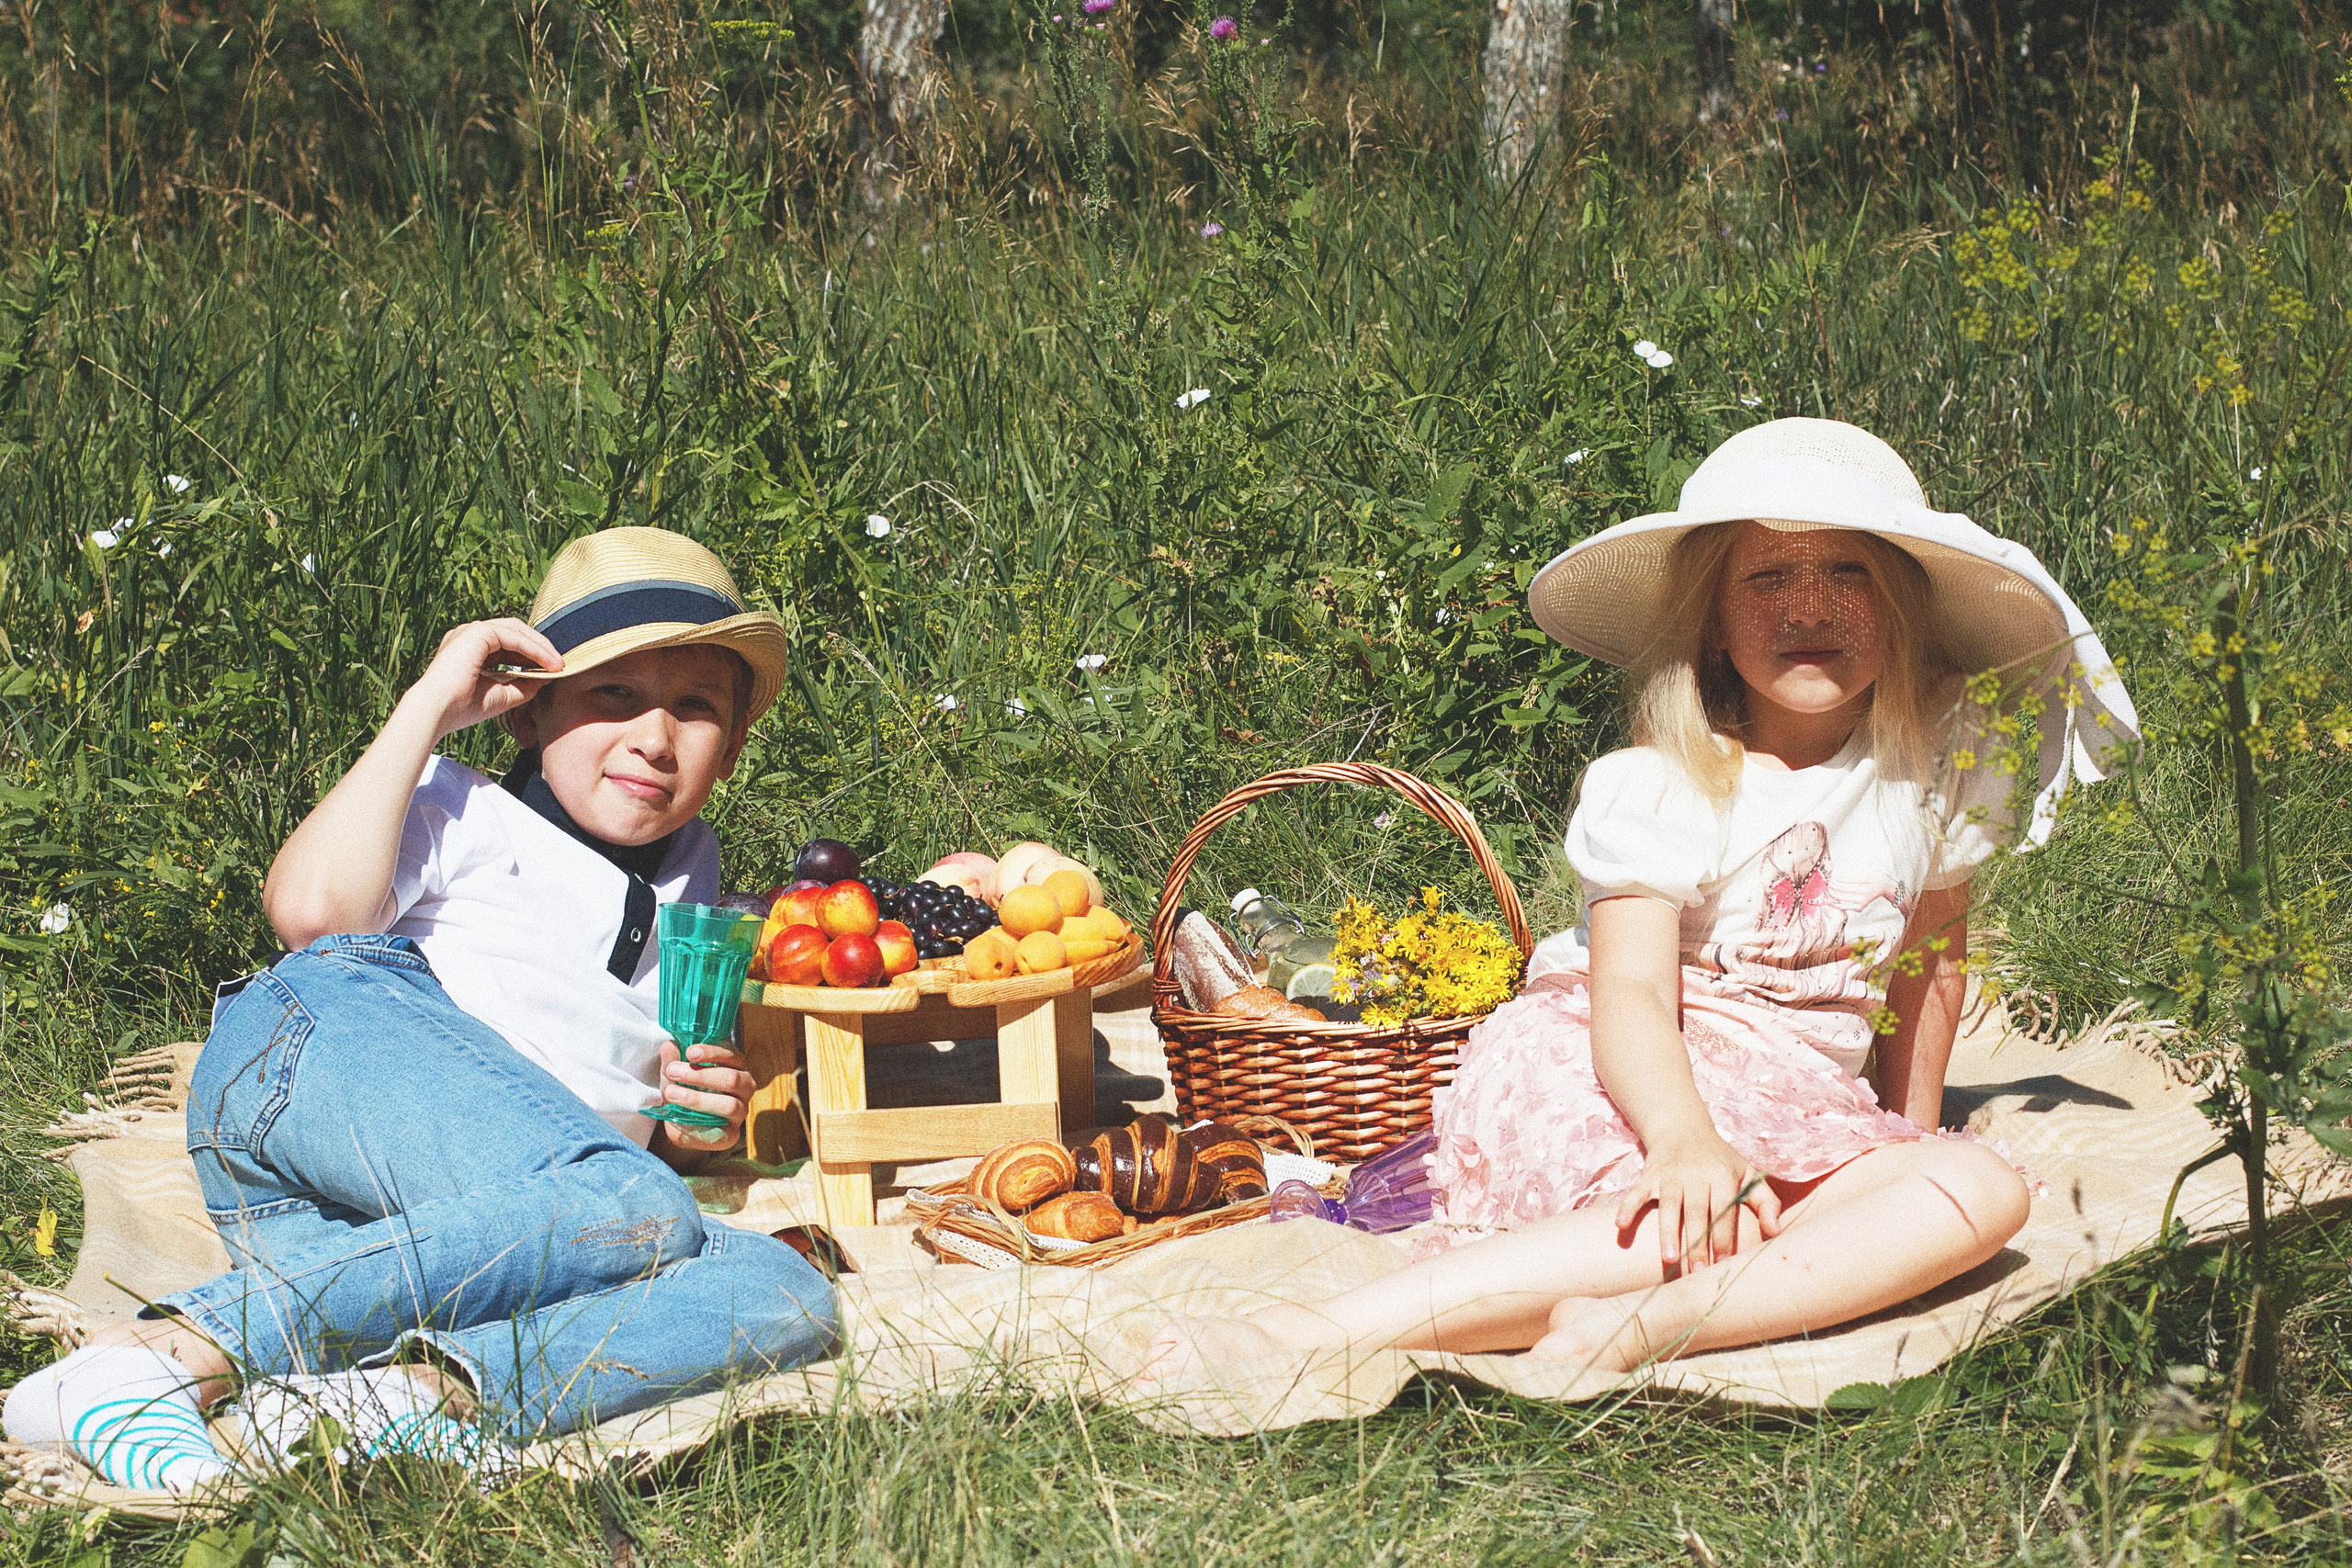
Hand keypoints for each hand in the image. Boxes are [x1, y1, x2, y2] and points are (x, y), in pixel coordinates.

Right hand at [401, 618, 563, 741]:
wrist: (437, 711)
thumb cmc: (462, 708)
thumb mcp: (502, 696)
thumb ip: (524, 685)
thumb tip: (549, 677)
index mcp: (471, 648)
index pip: (509, 644)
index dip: (533, 655)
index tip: (553, 669)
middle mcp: (469, 635)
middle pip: (515, 632)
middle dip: (540, 647)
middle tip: (561, 664)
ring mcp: (471, 630)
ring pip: (516, 630)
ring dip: (540, 646)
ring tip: (559, 664)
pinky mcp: (477, 632)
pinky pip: (513, 636)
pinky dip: (533, 648)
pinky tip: (548, 662)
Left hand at [655, 1039, 752, 1154]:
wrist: (682, 1123)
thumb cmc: (684, 1089)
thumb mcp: (675, 1073)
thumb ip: (673, 1060)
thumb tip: (669, 1045)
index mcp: (736, 1065)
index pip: (732, 1055)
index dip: (712, 1052)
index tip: (689, 1052)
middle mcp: (745, 1086)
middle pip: (732, 1079)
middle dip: (700, 1075)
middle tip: (673, 1071)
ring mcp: (741, 1111)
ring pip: (729, 1104)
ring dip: (698, 1099)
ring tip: (672, 1093)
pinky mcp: (732, 1134)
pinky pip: (720, 1131)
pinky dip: (697, 1125)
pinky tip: (677, 1120)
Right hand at [1613, 1133, 1781, 1271]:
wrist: (1683, 1128)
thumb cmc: (1720, 1160)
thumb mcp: (1748, 1174)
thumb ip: (1766, 1202)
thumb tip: (1775, 1232)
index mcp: (1722, 1175)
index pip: (1724, 1211)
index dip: (1723, 1238)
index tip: (1723, 1265)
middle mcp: (1695, 1173)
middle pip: (1696, 1212)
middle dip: (1697, 1243)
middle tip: (1698, 1273)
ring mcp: (1669, 1173)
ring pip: (1668, 1204)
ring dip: (1667, 1231)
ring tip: (1669, 1259)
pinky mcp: (1648, 1174)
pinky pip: (1636, 1192)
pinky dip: (1627, 1207)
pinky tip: (1620, 1225)